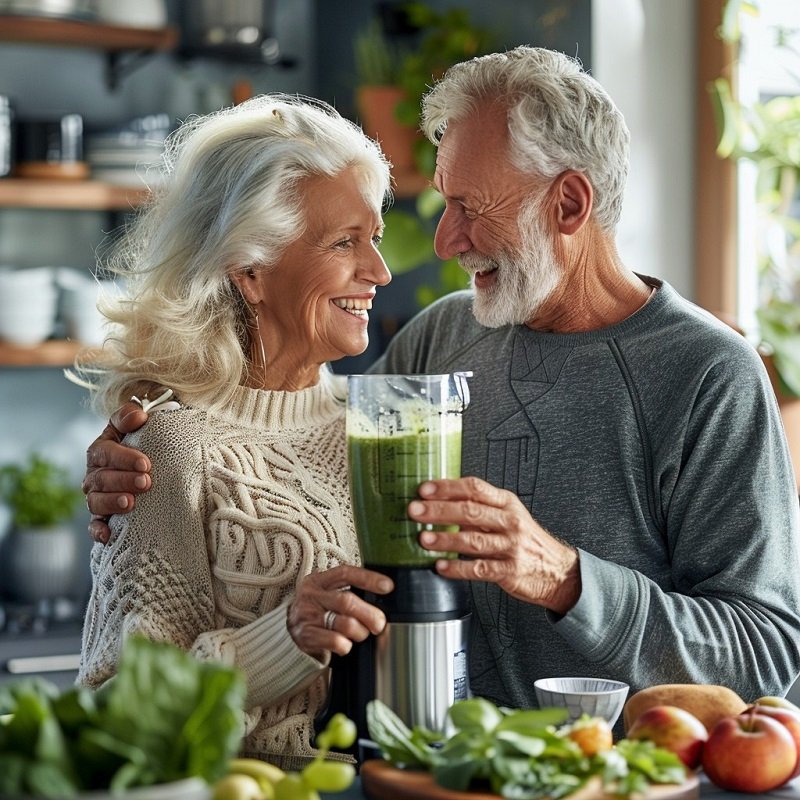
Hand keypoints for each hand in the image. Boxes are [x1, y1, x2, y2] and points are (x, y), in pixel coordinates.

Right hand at [84, 401, 150, 543]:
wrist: (144, 466)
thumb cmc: (139, 444)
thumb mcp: (132, 426)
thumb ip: (130, 417)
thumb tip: (139, 415)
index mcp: (101, 451)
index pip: (105, 452)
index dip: (123, 458)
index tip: (145, 463)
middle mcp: (94, 474)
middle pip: (102, 479)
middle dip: (124, 480)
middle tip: (146, 482)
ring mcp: (96, 496)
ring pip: (96, 502)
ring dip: (112, 502)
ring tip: (130, 503)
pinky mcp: (101, 517)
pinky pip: (94, 526)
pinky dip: (98, 531)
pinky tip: (107, 536)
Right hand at [287, 565, 393, 659]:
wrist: (285, 633)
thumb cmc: (316, 611)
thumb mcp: (326, 594)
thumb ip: (346, 591)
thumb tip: (381, 595)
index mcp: (318, 580)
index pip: (346, 573)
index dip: (369, 578)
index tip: (388, 587)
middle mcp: (311, 596)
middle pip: (348, 602)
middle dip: (370, 614)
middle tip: (379, 623)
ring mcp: (308, 616)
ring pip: (346, 624)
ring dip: (360, 632)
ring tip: (360, 634)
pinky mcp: (307, 636)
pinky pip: (337, 642)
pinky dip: (346, 645)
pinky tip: (345, 644)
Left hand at [408, 476, 581, 614]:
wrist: (557, 570)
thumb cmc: (526, 540)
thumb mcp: (507, 516)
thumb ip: (478, 508)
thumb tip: (439, 501)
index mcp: (506, 503)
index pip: (474, 488)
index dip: (448, 487)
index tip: (425, 489)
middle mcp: (509, 522)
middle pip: (470, 511)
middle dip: (439, 510)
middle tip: (415, 511)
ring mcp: (511, 547)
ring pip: (473, 540)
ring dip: (445, 539)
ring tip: (424, 539)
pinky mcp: (510, 571)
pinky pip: (480, 569)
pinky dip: (458, 569)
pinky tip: (442, 567)